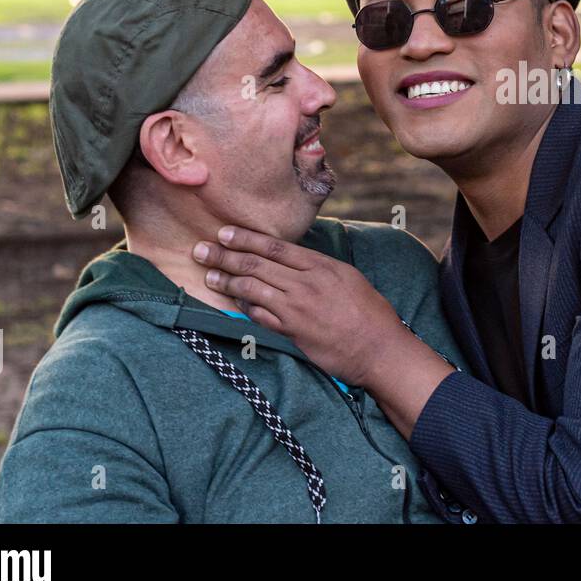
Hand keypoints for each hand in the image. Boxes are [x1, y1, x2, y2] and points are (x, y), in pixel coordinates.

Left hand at [191, 224, 407, 384]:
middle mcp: (306, 284)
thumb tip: (295, 261)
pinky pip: (260, 317)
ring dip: (227, 282)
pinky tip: (232, 302)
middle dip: (225, 256)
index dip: (246, 239)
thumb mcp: (348, 278)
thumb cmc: (370, 312)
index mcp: (321, 266)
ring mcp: (297, 309)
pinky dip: (244, 308)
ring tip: (209, 276)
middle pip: (257, 265)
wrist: (379, 348)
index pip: (275, 247)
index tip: (224, 233)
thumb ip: (319, 269)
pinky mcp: (293, 332)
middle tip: (201, 250)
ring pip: (253, 289)